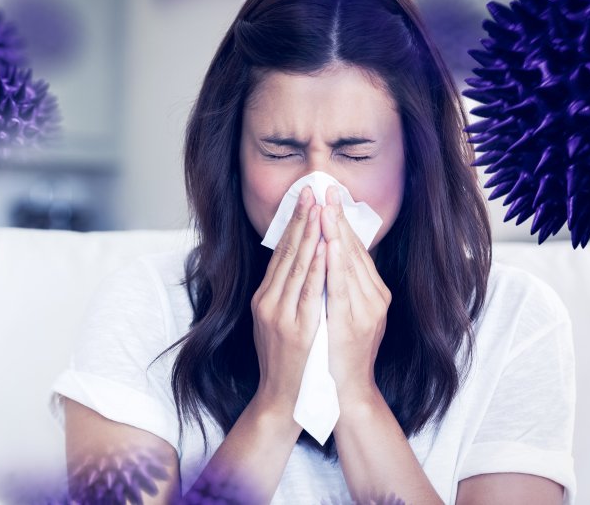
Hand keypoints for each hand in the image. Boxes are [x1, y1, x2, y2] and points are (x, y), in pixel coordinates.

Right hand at [251, 186, 326, 414]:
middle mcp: (268, 302)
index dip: (293, 223)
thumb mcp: (276, 323)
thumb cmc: (286, 363)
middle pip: (287, 253)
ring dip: (310, 235)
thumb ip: (284, 295)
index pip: (280, 253)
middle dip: (301, 219)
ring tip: (320, 208)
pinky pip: (309, 291)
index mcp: (264, 298)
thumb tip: (299, 265)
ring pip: (297, 266)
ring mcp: (280, 314)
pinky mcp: (296, 328)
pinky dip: (317, 266)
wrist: (283, 399)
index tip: (304, 198)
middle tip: (312, 190)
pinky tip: (325, 246)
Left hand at [321, 186, 390, 403]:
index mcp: (373, 296)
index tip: (329, 198)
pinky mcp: (350, 322)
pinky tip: (328, 240)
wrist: (344, 395)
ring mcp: (364, 311)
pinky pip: (340, 285)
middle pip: (354, 251)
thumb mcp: (348, 317)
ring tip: (325, 204)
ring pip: (349, 263)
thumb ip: (344, 289)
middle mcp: (374, 300)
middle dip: (338, 219)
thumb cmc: (340, 356)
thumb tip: (330, 256)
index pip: (356, 251)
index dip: (342, 223)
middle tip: (326, 189)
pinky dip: (335, 260)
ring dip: (335, 231)